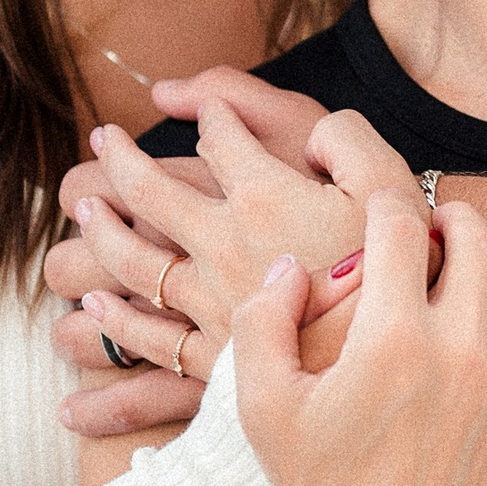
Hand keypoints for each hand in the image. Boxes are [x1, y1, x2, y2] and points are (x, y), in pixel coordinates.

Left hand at [50, 94, 380, 436]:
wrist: (400, 372)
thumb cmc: (402, 273)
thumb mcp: (386, 180)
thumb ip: (338, 133)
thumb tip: (303, 132)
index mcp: (263, 195)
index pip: (220, 137)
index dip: (215, 116)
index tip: (211, 113)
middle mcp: (221, 244)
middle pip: (149, 192)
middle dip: (120, 158)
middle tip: (102, 138)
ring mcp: (209, 304)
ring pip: (132, 260)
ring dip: (100, 228)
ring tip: (84, 207)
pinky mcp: (211, 359)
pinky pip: (145, 337)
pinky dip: (113, 319)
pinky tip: (94, 304)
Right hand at [236, 197, 486, 485]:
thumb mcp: (262, 408)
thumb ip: (264, 320)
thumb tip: (292, 264)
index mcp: (391, 339)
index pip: (401, 225)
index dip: (386, 206)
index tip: (381, 213)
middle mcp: (462, 354)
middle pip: (477, 237)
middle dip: (452, 219)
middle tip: (435, 229)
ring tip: (478, 272)